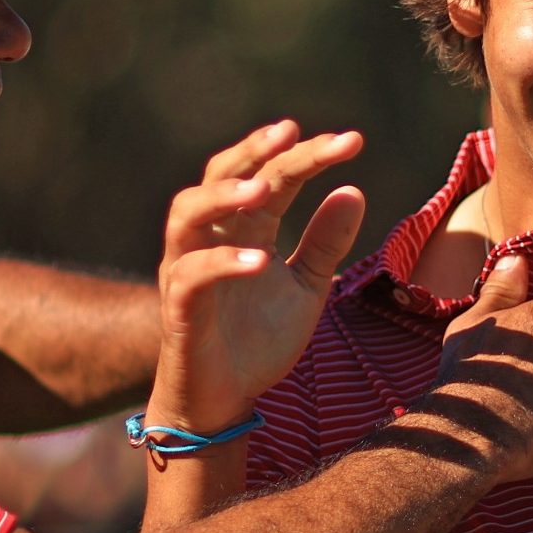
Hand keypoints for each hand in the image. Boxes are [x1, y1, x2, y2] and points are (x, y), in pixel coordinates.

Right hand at [151, 121, 365, 427]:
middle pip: (222, 174)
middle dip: (254, 150)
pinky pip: (191, 275)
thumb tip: (354, 190)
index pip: (273, 176)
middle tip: (291, 132)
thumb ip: (325, 243)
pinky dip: (222, 262)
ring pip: (188, 212)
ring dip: (224, 195)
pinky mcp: (178, 307)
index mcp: (245, 228)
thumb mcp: (307, 289)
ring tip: (263, 188)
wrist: (225, 401)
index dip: (307, 155)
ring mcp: (188, 268)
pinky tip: (259, 260)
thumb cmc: (259, 341)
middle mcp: (211, 237)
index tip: (351, 141)